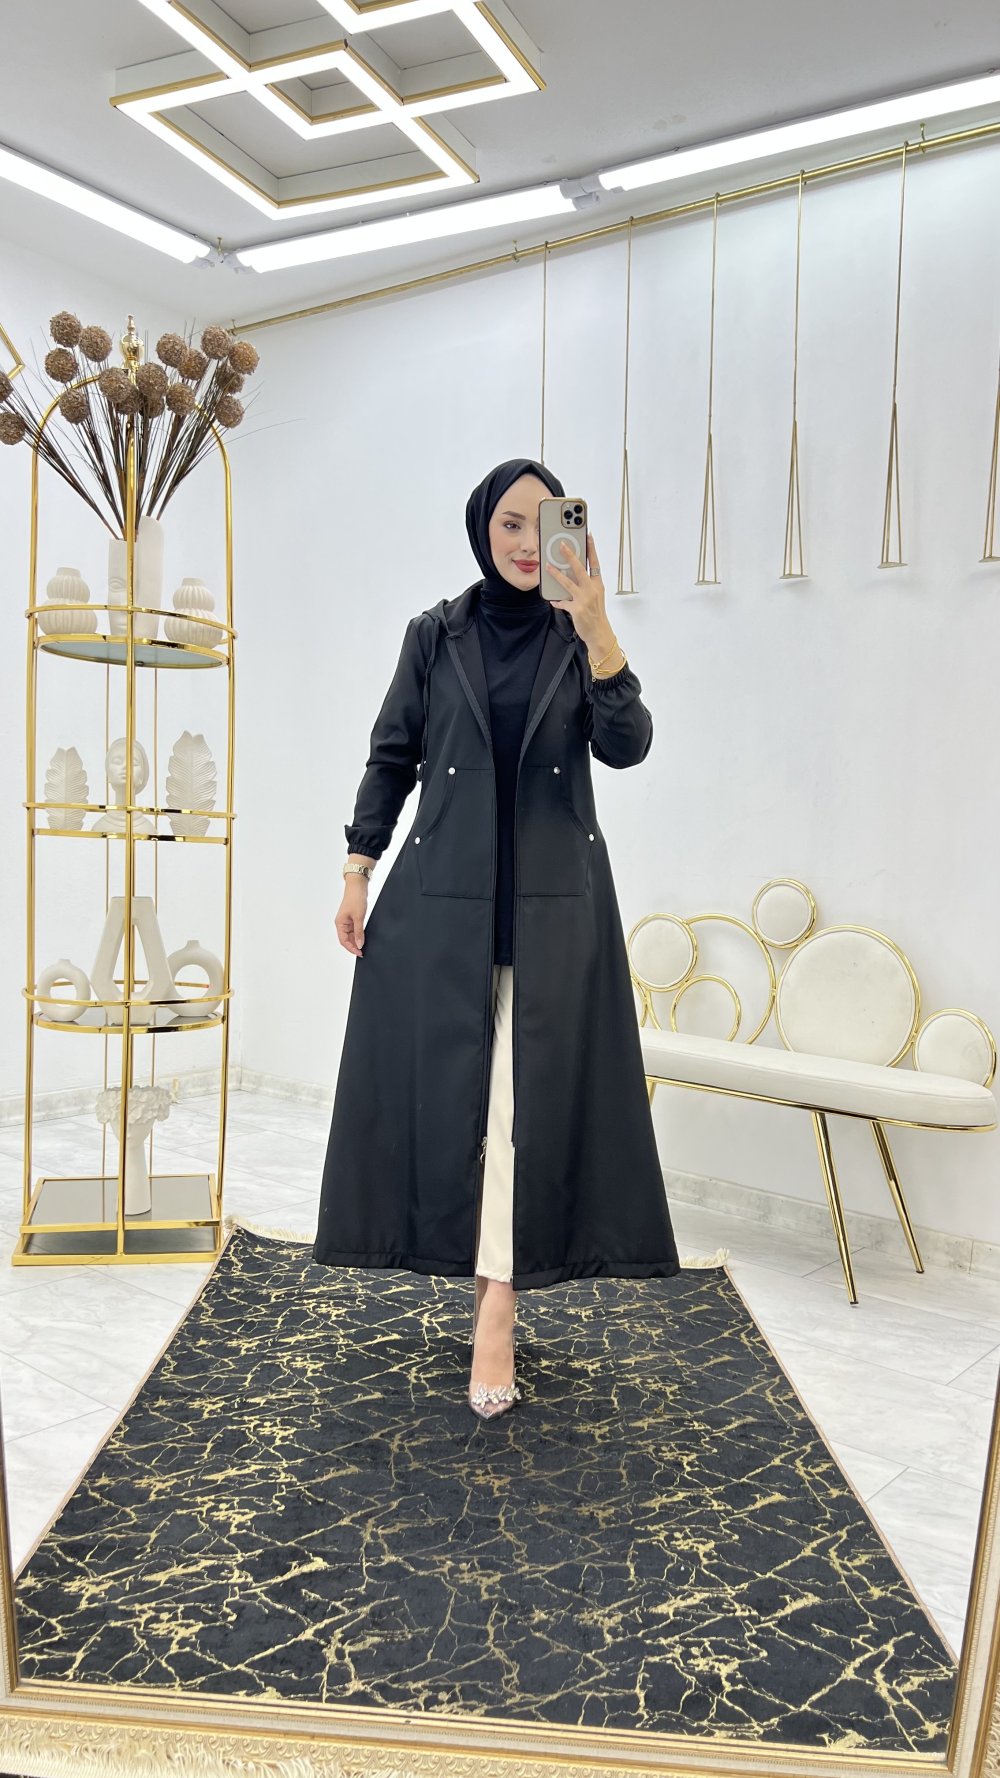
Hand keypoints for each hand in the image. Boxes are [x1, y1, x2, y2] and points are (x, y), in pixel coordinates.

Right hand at [336, 880, 367, 956]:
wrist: (358, 886)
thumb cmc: (355, 898)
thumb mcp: (359, 917)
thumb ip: (359, 932)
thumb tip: (359, 944)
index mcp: (339, 923)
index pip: (343, 940)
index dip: (351, 948)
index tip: (359, 953)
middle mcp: (342, 923)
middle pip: (346, 939)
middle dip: (354, 946)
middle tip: (362, 952)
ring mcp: (347, 921)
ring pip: (350, 935)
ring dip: (356, 941)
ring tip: (364, 946)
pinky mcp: (352, 918)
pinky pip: (355, 930)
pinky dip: (359, 934)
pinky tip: (364, 938)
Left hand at [544, 534, 612, 654]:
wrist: (599, 632)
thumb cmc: (596, 614)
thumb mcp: (595, 597)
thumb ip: (586, 586)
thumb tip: (571, 576)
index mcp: (598, 585)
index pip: (595, 563)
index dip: (592, 549)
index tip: (588, 536)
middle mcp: (592, 589)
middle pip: (580, 568)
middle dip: (570, 555)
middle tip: (562, 544)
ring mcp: (584, 599)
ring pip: (567, 582)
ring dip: (556, 573)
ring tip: (548, 566)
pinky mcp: (576, 609)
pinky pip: (562, 602)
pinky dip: (557, 601)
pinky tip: (552, 600)